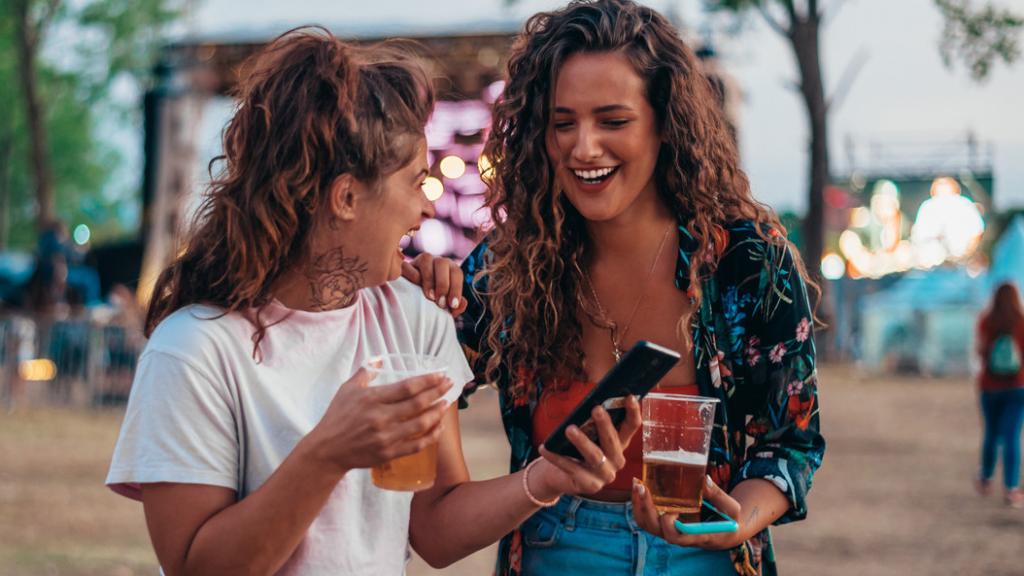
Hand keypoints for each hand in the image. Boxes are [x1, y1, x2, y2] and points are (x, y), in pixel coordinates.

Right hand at [303, 368, 452, 473]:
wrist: (327, 450)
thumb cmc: (336, 417)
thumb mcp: (347, 390)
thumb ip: (365, 373)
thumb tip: (380, 359)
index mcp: (372, 399)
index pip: (407, 387)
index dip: (428, 380)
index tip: (440, 375)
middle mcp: (381, 417)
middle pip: (418, 403)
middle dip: (438, 392)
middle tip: (449, 384)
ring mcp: (386, 437)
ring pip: (421, 424)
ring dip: (437, 412)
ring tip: (446, 403)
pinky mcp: (389, 453)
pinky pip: (417, 444)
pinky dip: (431, 436)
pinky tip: (438, 427)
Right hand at [401, 253, 467, 316]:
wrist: (411, 298)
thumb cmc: (433, 302)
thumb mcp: (445, 305)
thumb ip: (456, 306)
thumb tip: (462, 303)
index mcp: (449, 269)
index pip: (457, 273)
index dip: (456, 289)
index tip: (453, 305)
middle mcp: (436, 262)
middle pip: (443, 263)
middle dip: (443, 285)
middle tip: (440, 303)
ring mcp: (420, 260)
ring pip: (426, 259)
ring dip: (429, 278)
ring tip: (429, 296)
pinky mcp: (404, 264)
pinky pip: (407, 265)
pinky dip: (411, 275)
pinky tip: (412, 288)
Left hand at [530, 396, 641, 497]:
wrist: (559, 476)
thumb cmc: (573, 449)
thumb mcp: (585, 434)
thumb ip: (590, 423)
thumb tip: (588, 404)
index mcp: (619, 444)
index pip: (631, 426)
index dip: (633, 411)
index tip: (630, 396)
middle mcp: (616, 460)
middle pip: (613, 441)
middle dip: (605, 424)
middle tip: (596, 409)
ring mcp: (605, 475)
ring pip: (595, 456)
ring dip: (582, 442)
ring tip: (569, 429)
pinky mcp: (589, 486)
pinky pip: (572, 468)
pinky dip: (556, 458)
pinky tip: (545, 448)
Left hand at [631, 474, 745, 549]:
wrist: (726, 530)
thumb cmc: (730, 519)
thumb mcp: (732, 508)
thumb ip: (719, 495)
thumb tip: (704, 480)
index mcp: (697, 535)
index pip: (675, 537)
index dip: (669, 525)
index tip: (672, 510)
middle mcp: (680, 535)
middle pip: (655, 529)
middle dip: (645, 508)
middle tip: (642, 486)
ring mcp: (671, 529)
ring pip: (647, 524)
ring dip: (639, 505)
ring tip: (637, 483)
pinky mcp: (666, 522)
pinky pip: (648, 517)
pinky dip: (641, 503)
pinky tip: (640, 485)